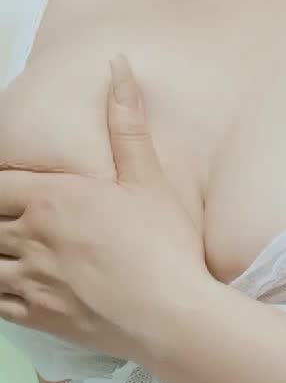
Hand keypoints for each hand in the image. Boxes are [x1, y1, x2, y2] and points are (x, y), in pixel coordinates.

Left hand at [0, 55, 210, 359]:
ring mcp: (33, 280)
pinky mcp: (40, 316)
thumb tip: (118, 66)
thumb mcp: (147, 180)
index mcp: (52, 197)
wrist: (172, 314)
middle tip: (8, 223)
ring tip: (7, 251)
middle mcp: (33, 236)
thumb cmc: (165, 248)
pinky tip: (7, 287)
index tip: (7, 193)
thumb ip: (125, 125)